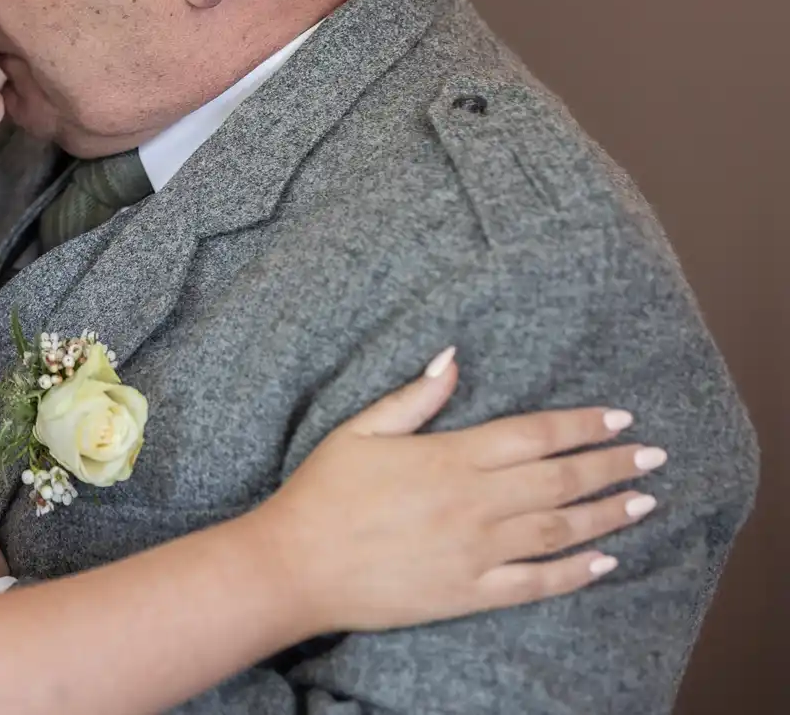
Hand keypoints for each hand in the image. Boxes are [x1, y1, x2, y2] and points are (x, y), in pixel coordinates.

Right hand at [246, 350, 661, 634]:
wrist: (295, 565)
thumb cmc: (322, 492)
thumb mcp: (359, 430)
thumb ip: (413, 397)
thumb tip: (452, 358)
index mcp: (449, 458)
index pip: (534, 435)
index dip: (582, 424)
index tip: (620, 417)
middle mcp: (473, 503)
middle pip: (560, 480)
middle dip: (611, 465)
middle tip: (654, 456)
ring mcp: (475, 551)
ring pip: (559, 530)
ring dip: (606, 514)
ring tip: (642, 501)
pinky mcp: (468, 592)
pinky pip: (536, 582)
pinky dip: (575, 573)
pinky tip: (605, 561)